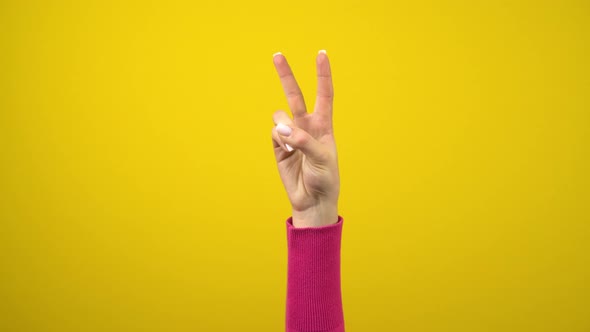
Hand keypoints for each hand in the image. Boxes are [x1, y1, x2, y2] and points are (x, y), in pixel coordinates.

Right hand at [271, 51, 339, 227]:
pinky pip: (274, 133)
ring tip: (292, 144)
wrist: (312, 200)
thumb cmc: (325, 178)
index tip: (321, 54)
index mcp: (323, 124)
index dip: (322, 74)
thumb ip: (303, 140)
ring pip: (280, 117)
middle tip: (277, 55)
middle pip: (295, 95)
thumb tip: (281, 128)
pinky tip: (286, 152)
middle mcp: (306, 125)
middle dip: (286, 75)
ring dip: (283, 126)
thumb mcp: (321, 158)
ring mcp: (291, 135)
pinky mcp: (279, 146)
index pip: (324, 94)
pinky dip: (279, 140)